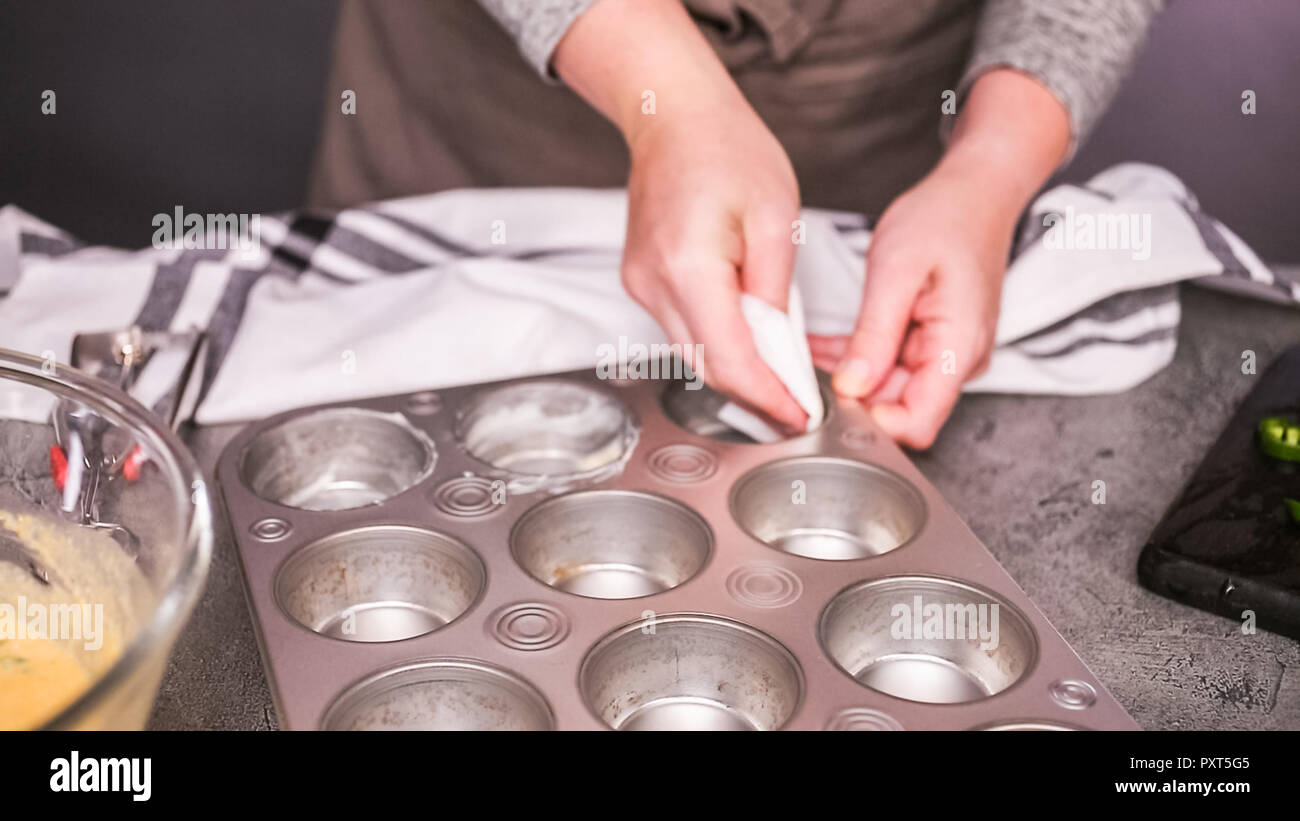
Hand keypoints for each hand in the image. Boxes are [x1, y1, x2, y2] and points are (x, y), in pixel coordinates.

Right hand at [554, 0, 807, 430]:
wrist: (673, 116)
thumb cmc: (725, 150)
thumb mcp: (777, 218)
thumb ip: (776, 293)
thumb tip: (779, 350)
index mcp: (689, 268)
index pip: (731, 360)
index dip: (769, 396)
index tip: (800, 413)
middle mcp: (654, 284)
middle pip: (707, 366)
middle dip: (756, 391)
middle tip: (800, 402)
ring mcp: (640, 285)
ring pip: (693, 353)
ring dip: (737, 368)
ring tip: (782, 372)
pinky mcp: (640, 281)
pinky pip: (682, 328)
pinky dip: (718, 341)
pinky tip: (750, 338)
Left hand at [813, 69, 1071, 448]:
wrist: (975, 192)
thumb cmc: (946, 218)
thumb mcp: (897, 272)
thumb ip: (875, 335)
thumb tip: (851, 386)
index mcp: (958, 347)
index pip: (919, 423)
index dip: (873, 422)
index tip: (832, 400)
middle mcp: (957, 360)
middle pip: (899, 408)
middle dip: (852, 397)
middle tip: (806, 374)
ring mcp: (946, 354)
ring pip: (889, 389)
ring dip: (850, 376)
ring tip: (808, 354)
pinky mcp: (931, 344)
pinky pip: (889, 365)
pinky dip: (857, 358)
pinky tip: (825, 345)